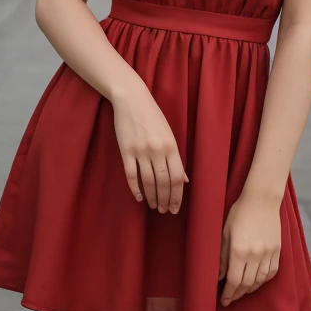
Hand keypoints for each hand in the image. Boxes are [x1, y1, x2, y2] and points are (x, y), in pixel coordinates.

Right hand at [112, 84, 188, 213]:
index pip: (177, 177)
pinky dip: (135, 188)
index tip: (175, 208)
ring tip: (153, 206)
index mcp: (172, 146)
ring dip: (152, 197)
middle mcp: (158, 150)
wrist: (132, 99)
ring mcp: (141, 151)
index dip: (177, 196)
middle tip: (163, 210)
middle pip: (164, 182)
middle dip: (165, 200)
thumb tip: (185, 179)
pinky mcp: (126, 150)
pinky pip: (131, 175)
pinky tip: (139, 197)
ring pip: (149, 181)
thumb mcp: (169, 134)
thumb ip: (176, 157)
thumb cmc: (152, 116)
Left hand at [218, 192, 280, 305]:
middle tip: (230, 299)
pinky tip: (257, 281)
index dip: (228, 293)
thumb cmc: (239, 213)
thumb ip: (222, 257)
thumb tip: (220, 276)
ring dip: (250, 289)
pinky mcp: (277, 250)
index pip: (234, 280)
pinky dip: (264, 280)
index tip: (223, 300)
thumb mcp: (225, 233)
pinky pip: (272, 272)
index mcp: (239, 250)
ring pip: (260, 280)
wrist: (261, 200)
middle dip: (237, 294)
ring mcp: (268, 253)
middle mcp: (255, 255)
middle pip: (246, 283)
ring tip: (242, 292)